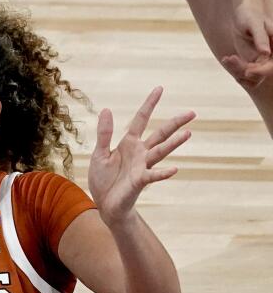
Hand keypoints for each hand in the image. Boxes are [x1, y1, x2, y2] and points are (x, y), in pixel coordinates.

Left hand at [87, 87, 193, 227]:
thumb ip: (104, 133)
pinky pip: (153, 176)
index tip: (160, 88)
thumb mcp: (99, 153)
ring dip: (174, 143)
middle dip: (175, 123)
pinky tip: (175, 169)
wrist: (105, 204)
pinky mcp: (140, 181)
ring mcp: (142, 166)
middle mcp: (140, 153)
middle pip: (160, 134)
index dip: (150, 104)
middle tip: (192, 113)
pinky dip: (164, 173)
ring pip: (161, 151)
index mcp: (129, 143)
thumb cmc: (103, 179)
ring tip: (188, 133)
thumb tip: (106, 109)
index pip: (141, 119)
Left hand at [223, 0, 272, 87]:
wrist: (244, 14)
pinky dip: (234, 70)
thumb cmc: (250, 15)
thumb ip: (261, 38)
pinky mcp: (251, 62)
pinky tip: (226, 59)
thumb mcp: (255, 24)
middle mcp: (272, 56)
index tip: (247, 71)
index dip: (261, 71)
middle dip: (244, 70)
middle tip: (231, 59)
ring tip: (227, 58)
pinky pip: (244, 75)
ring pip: (252, 78)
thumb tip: (266, 53)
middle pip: (261, 75)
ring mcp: (262, 61)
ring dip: (237, 71)